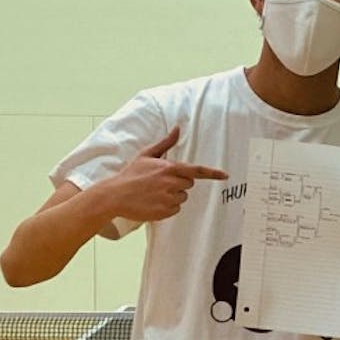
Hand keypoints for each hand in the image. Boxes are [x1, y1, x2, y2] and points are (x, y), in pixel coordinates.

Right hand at [102, 127, 227, 220]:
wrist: (114, 195)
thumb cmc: (131, 174)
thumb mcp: (147, 155)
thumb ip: (166, 143)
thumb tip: (178, 128)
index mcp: (169, 168)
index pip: (197, 171)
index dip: (213, 173)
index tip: (225, 175)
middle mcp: (172, 184)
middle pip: (189, 184)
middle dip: (179, 183)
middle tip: (161, 182)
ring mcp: (168, 199)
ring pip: (182, 197)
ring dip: (173, 195)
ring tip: (155, 192)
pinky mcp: (165, 212)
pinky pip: (175, 208)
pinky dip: (167, 206)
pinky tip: (154, 202)